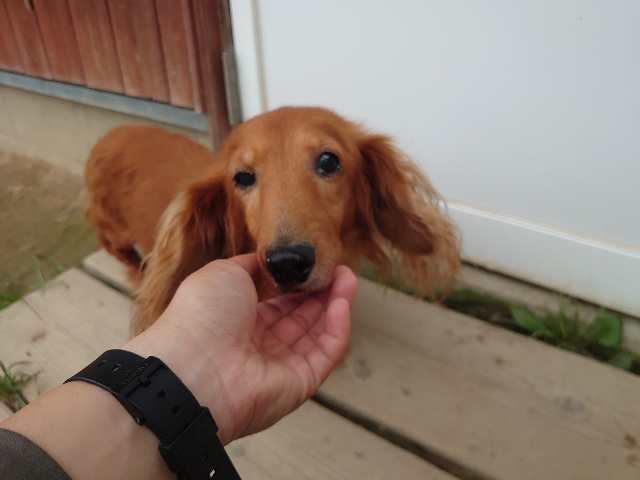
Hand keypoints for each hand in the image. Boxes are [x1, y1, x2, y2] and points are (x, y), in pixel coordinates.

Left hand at [125, 254, 357, 444]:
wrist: (194, 364)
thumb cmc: (202, 314)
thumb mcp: (223, 273)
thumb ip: (250, 266)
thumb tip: (266, 261)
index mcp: (239, 323)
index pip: (279, 305)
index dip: (299, 287)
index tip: (317, 266)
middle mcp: (260, 347)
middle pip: (302, 319)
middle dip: (322, 292)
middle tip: (341, 269)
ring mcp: (281, 367)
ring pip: (318, 334)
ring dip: (336, 305)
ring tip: (349, 278)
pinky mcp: (300, 384)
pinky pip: (325, 354)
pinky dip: (338, 329)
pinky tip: (342, 303)